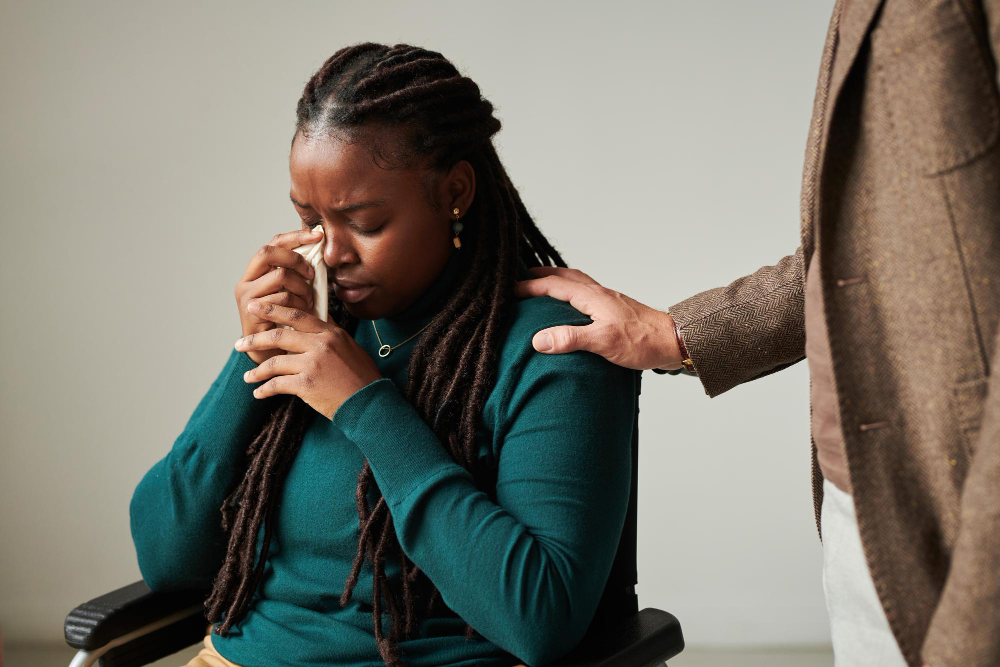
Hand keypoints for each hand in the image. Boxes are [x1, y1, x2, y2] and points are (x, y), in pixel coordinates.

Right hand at [234, 227, 323, 364]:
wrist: (273, 354)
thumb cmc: (288, 322)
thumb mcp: (295, 291)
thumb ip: (300, 273)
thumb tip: (320, 247)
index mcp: (257, 271)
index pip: (274, 243)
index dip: (296, 236)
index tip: (318, 234)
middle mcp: (247, 280)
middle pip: (269, 252)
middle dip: (295, 259)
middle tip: (311, 274)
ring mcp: (247, 295)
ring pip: (280, 276)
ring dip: (302, 288)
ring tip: (309, 301)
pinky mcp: (251, 311)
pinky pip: (283, 298)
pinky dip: (300, 303)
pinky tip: (305, 311)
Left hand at [234, 301, 382, 418]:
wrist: (369, 402)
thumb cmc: (362, 376)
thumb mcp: (350, 346)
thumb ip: (331, 331)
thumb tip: (320, 315)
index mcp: (330, 333)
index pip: (297, 315)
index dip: (273, 309)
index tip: (256, 307)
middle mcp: (320, 345)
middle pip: (280, 335)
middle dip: (255, 339)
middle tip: (239, 342)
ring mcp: (313, 364)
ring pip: (275, 362)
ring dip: (257, 370)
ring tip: (247, 375)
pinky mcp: (307, 385)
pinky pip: (278, 385)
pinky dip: (265, 389)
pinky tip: (258, 393)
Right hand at [514, 266, 682, 370]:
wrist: (674, 342)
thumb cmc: (642, 342)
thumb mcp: (603, 342)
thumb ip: (570, 338)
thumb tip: (539, 339)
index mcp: (593, 297)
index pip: (554, 285)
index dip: (530, 286)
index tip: (511, 290)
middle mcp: (599, 294)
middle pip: (565, 276)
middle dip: (541, 275)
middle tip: (522, 278)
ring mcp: (608, 301)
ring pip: (576, 283)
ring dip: (557, 281)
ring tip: (542, 287)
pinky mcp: (614, 310)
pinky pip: (586, 294)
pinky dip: (571, 293)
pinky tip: (571, 306)